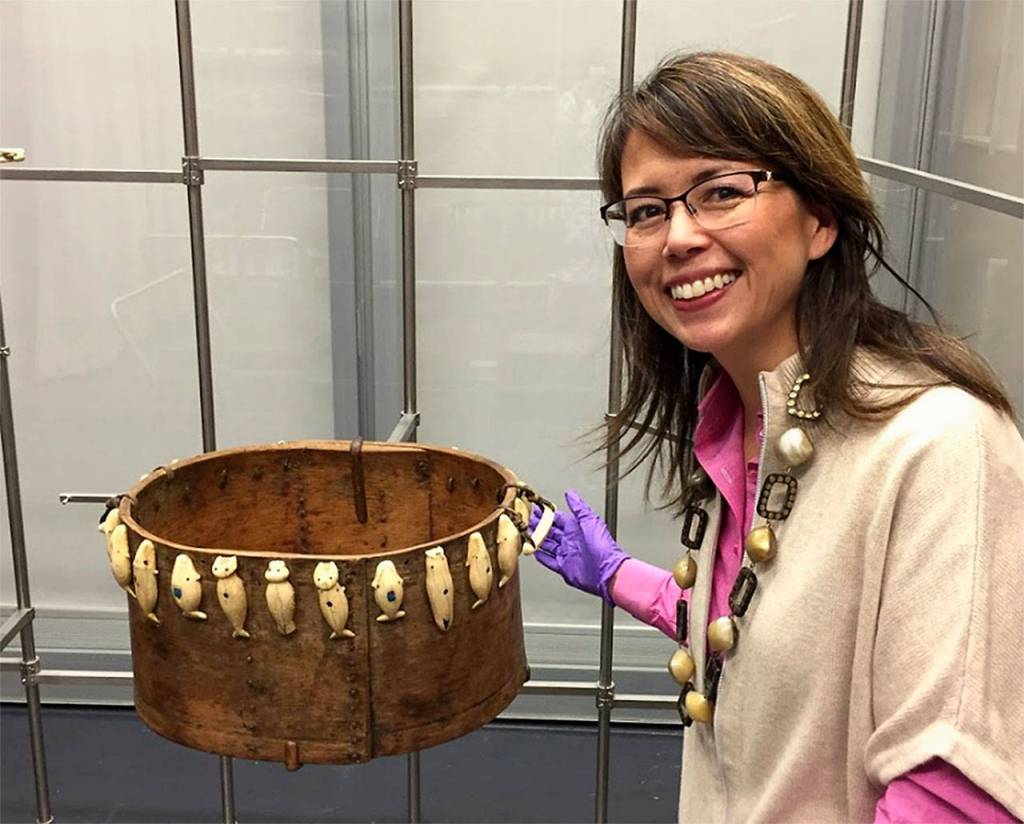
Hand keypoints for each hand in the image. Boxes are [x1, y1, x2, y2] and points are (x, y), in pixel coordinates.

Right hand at [528, 489, 629, 603]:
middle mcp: (570, 540)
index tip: (535, 508)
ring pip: (547, 545)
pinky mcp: (564, 567)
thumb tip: (570, 493)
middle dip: (539, 525)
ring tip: (526, 534)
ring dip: (537, 539)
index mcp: (576, 528)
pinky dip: (541, 556)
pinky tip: (534, 551)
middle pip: (550, 531)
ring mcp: (566, 554)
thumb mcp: (590, 520)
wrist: (608, 571)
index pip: (557, 518)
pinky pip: (549, 560)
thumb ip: (578, 507)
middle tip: (527, 520)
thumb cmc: (603, 546)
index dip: (546, 514)